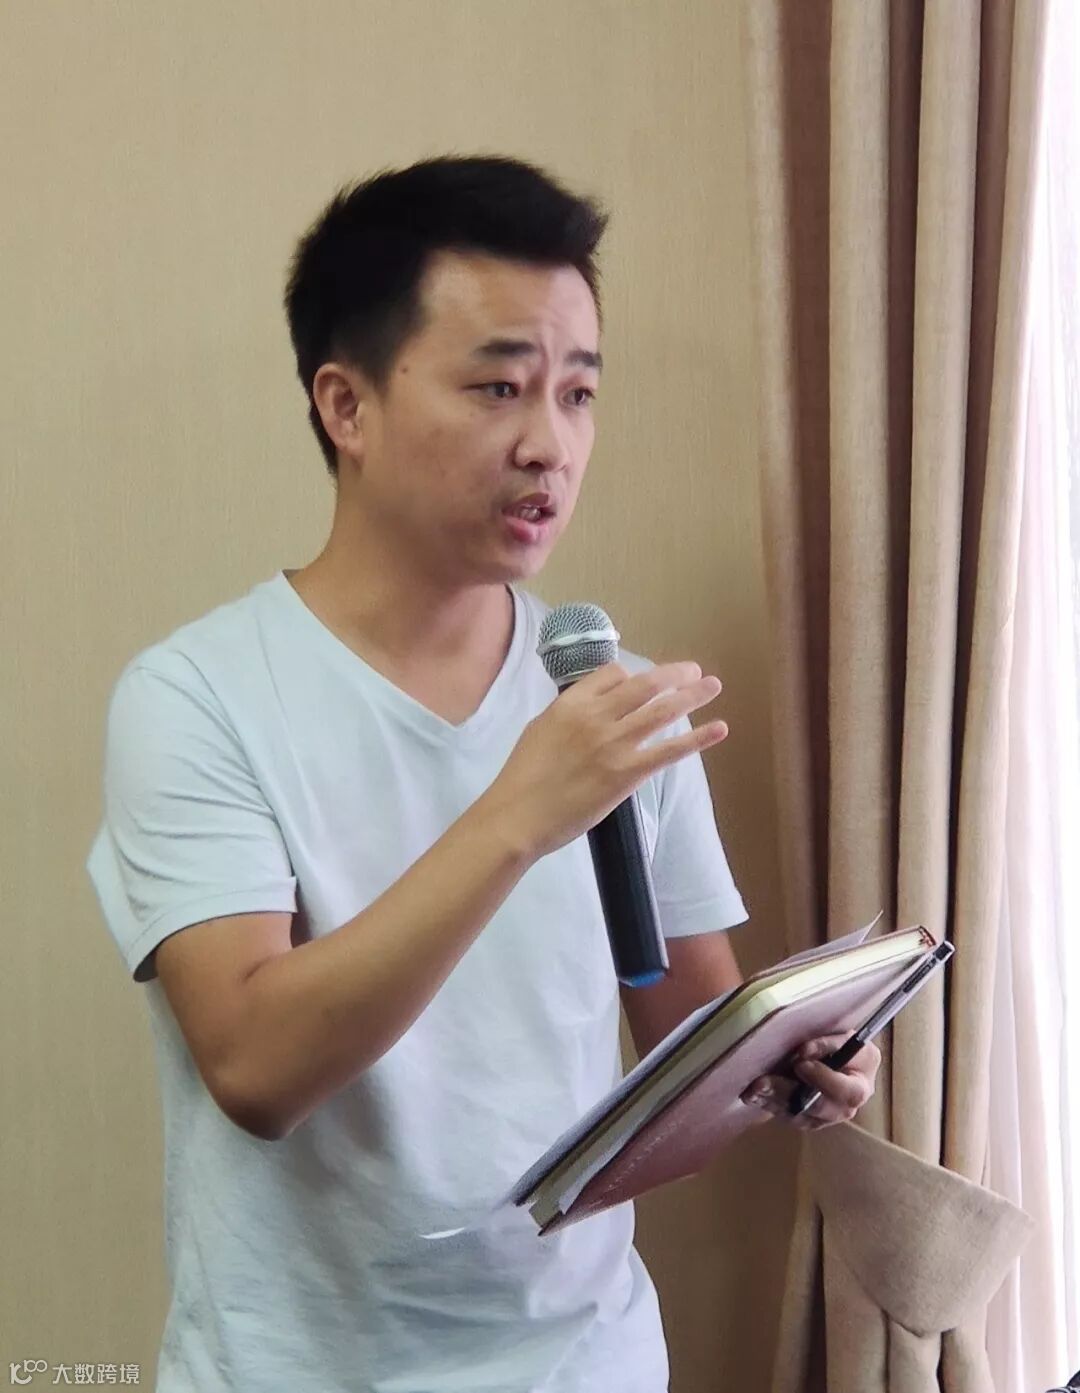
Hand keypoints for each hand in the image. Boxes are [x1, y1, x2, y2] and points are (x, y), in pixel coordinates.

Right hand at [485, 660, 727, 859]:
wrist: (518, 816)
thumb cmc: (522, 777)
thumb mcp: (539, 729)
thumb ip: (568, 715)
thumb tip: (590, 709)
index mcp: (571, 703)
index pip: (613, 674)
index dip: (632, 675)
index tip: (643, 682)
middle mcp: (597, 717)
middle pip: (646, 685)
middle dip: (675, 674)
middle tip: (694, 671)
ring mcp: (615, 744)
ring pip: (663, 711)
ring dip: (693, 695)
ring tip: (714, 686)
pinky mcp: (627, 774)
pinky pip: (670, 751)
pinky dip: (698, 738)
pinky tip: (719, 729)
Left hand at [739, 1034, 881, 1130]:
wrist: (834, 1054)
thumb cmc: (840, 1041)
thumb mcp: (841, 1035)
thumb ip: (827, 1043)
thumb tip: (804, 1052)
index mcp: (861, 1084)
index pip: (848, 1091)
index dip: (824, 1079)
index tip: (801, 1063)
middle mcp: (846, 1107)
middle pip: (819, 1108)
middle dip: (788, 1092)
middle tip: (763, 1081)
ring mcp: (826, 1117)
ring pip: (799, 1115)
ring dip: (773, 1100)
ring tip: (752, 1088)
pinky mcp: (808, 1120)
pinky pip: (787, 1116)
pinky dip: (768, 1104)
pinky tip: (752, 1094)